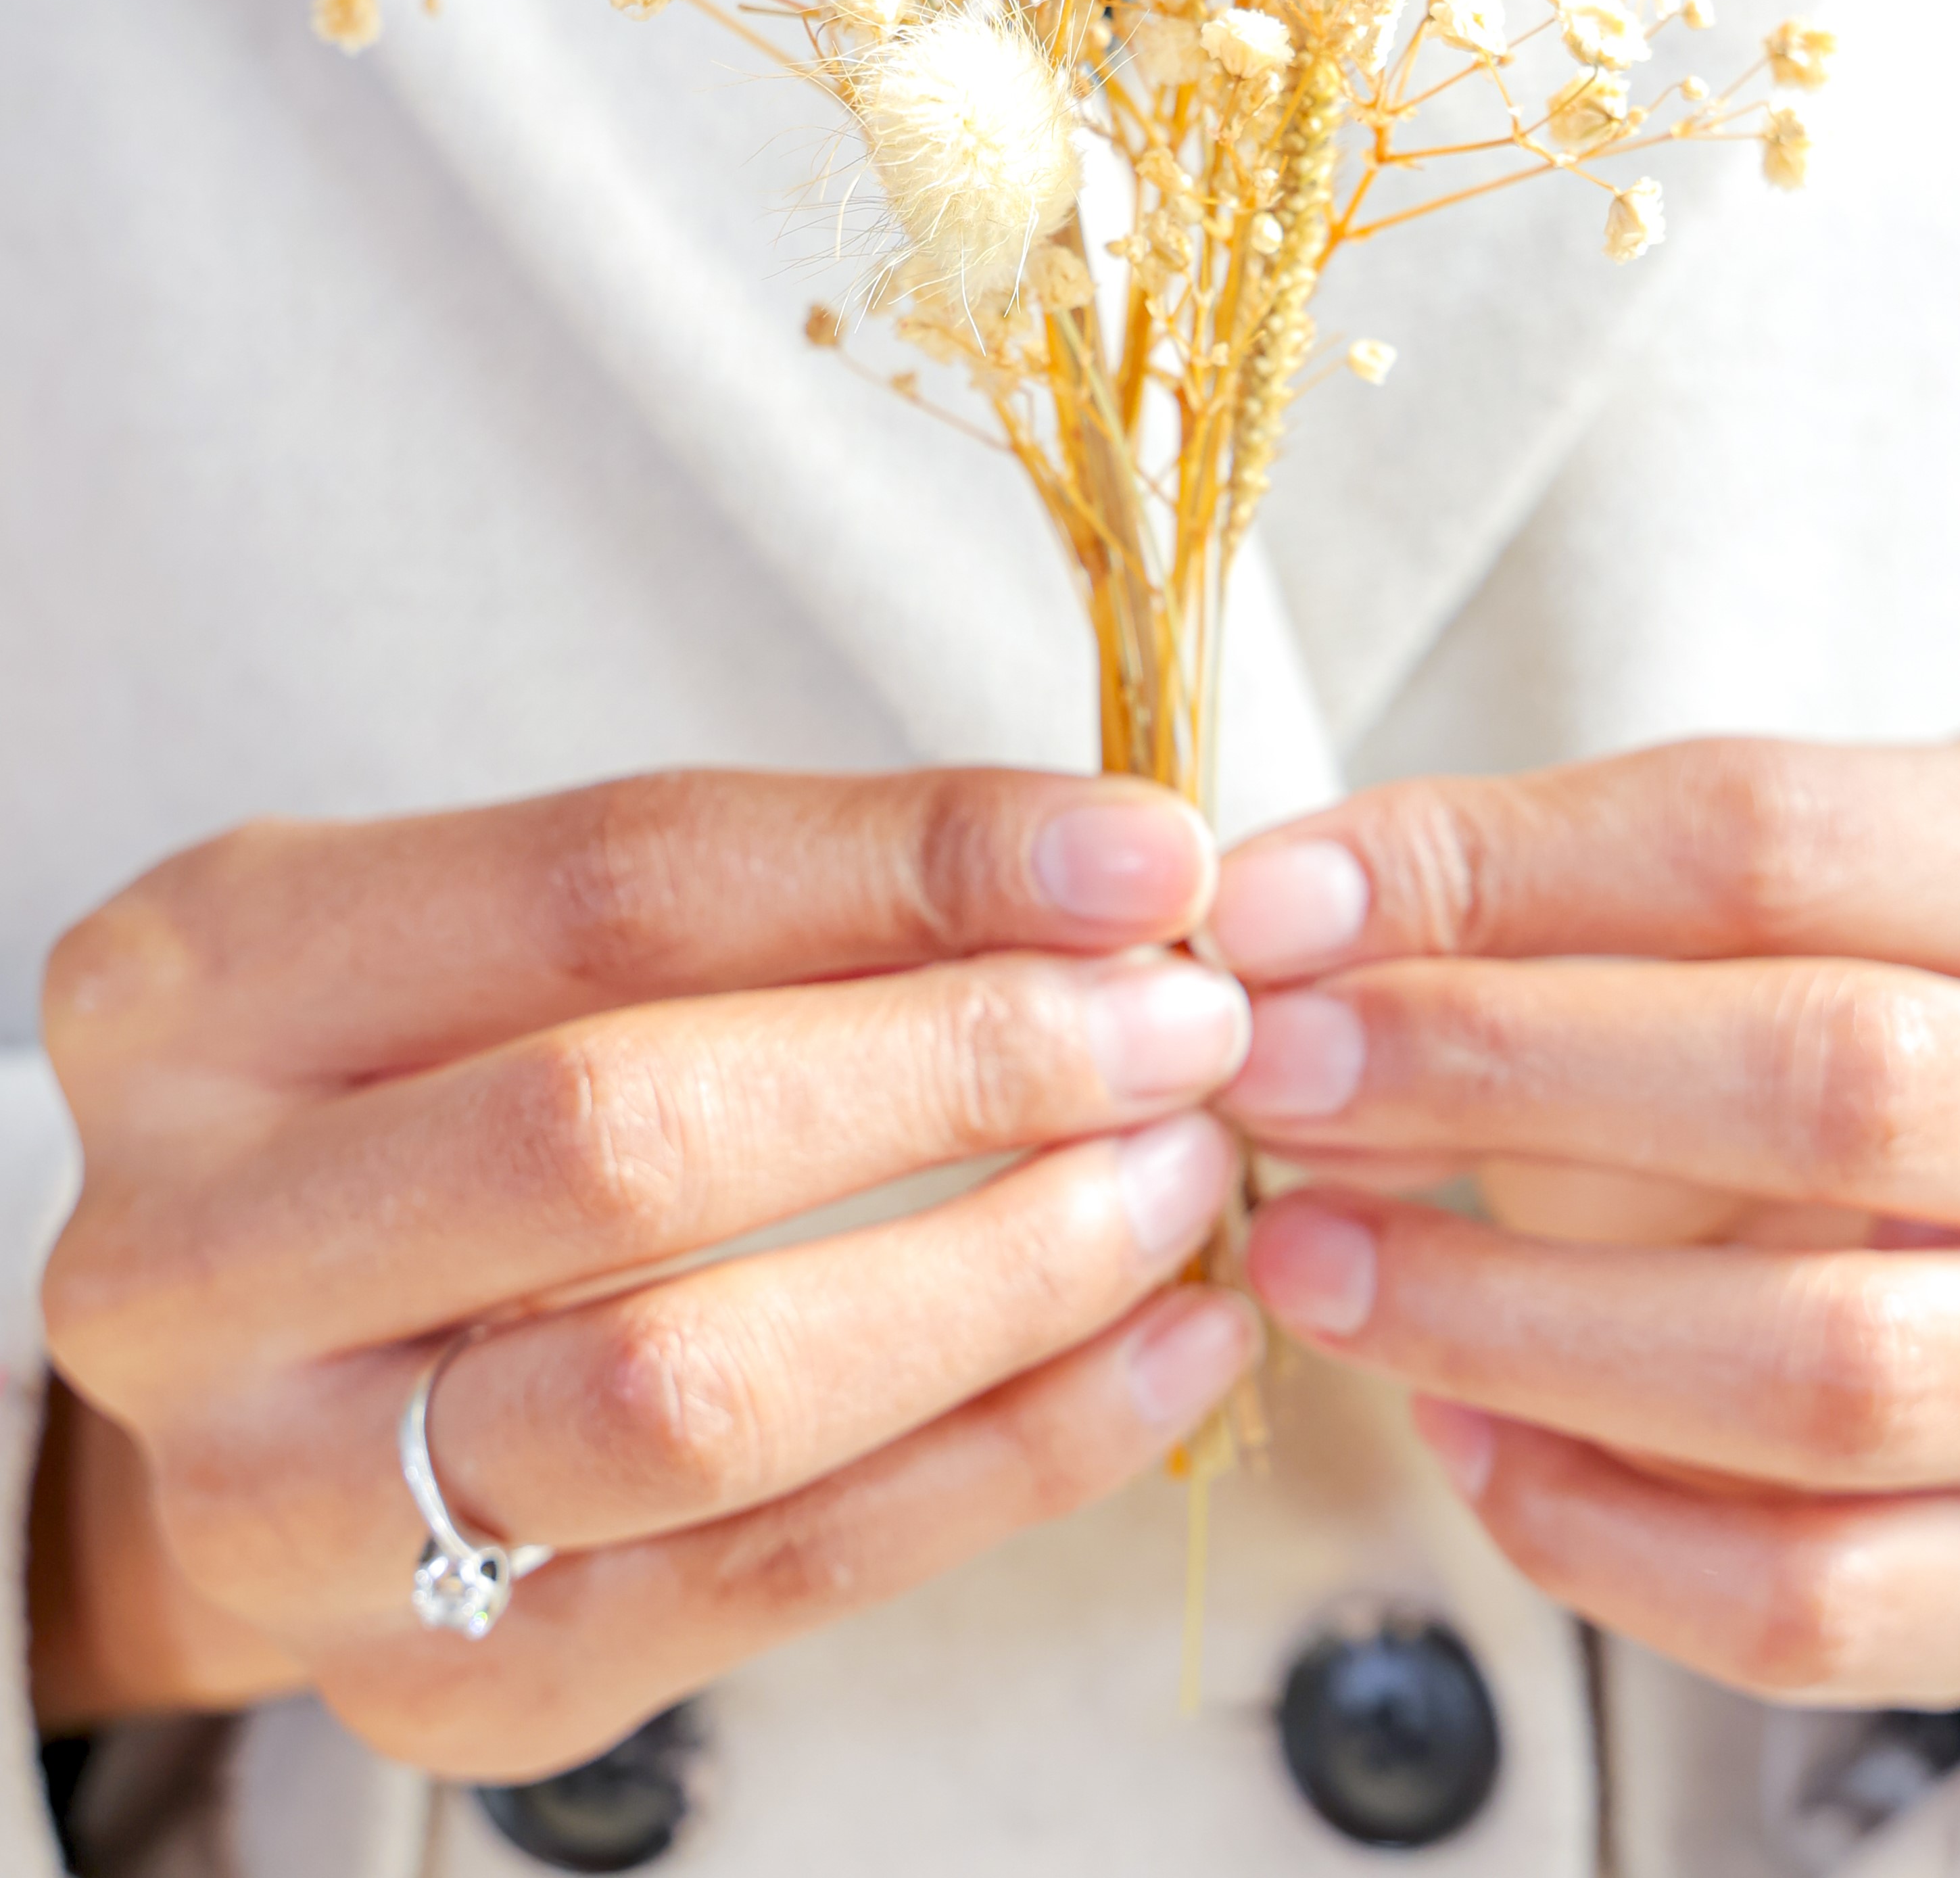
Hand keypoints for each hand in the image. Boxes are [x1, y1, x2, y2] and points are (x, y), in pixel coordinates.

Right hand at [36, 768, 1257, 1776]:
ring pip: (697, 1394)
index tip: (1145, 856)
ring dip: (1002, 1281)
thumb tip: (1116, 884)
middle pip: (628, 1139)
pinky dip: (1008, 1459)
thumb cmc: (441, 1093)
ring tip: (1185, 1183)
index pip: (614, 885)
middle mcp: (191, 1252)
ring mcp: (286, 1502)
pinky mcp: (433, 1686)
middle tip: (1184, 1027)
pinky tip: (1165, 1353)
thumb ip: (779, 898)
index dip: (909, 861)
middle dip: (962, 1069)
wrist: (271, 1378)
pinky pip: (772, 1578)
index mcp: (208, 985)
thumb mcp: (519, 933)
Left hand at [1210, 735, 1959, 1707]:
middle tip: (1280, 1091)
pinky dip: (1600, 1532)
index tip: (1271, 926)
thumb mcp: (1675, 881)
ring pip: (1834, 1375)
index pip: (1768, 840)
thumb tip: (1272, 925)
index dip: (1493, 882)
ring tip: (1321, 1268)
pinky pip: (1821, 1605)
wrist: (1959, 1181)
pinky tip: (1456, 1435)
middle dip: (1505, 1084)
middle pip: (1836, 1086)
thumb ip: (1490, 881)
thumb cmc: (1788, 991)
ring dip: (1518, 1325)